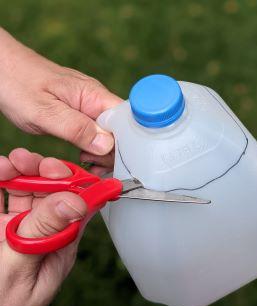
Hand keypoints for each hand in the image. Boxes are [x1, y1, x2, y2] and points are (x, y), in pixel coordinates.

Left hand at [0, 28, 121, 167]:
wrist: (4, 70)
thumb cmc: (19, 84)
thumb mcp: (44, 111)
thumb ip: (76, 128)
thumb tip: (106, 145)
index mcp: (94, 95)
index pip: (126, 120)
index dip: (127, 142)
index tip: (113, 161)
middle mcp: (97, 100)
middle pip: (121, 130)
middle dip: (114, 152)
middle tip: (95, 167)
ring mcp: (89, 108)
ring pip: (110, 134)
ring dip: (103, 153)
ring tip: (88, 163)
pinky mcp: (81, 115)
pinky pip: (96, 134)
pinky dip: (94, 149)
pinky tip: (85, 158)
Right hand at [0, 148, 88, 305]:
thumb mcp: (21, 268)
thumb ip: (43, 233)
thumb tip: (74, 202)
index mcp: (59, 245)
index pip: (76, 207)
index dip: (74, 185)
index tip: (66, 169)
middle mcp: (42, 233)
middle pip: (51, 193)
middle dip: (44, 172)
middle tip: (32, 161)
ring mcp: (18, 228)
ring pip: (26, 191)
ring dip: (21, 172)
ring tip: (11, 162)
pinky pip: (0, 197)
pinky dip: (0, 180)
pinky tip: (0, 170)